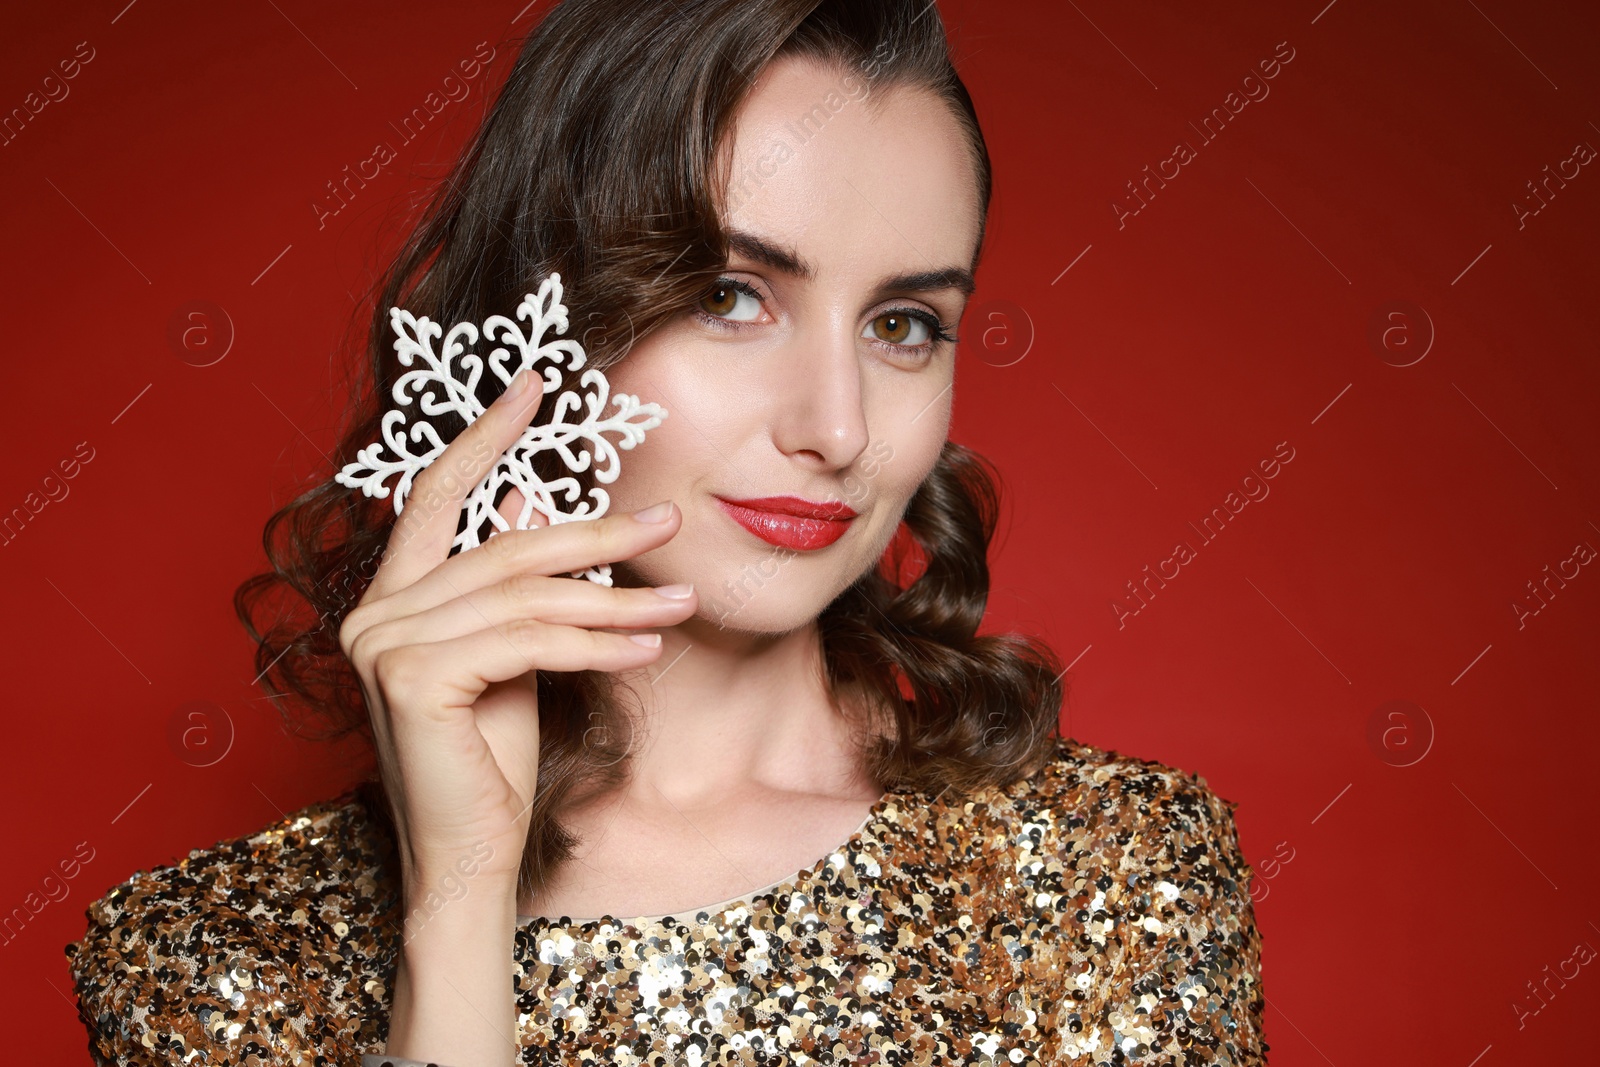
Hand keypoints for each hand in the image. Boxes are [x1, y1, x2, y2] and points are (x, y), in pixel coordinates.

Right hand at [337, 367, 698, 897]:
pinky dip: (596, 638)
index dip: (485, 435)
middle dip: (595, 534)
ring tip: (682, 599)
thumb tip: (526, 498)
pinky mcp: (413, 680)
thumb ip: (508, 580)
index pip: (435, 496)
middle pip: (504, 548)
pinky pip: (528, 640)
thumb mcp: (510, 654)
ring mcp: (384, 646)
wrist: (470, 858)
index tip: (536, 384)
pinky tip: (648, 642)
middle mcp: (374, 614)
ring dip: (616, 595)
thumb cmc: (491, 760)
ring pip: (527, 597)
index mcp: (389, 599)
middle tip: (667, 519)